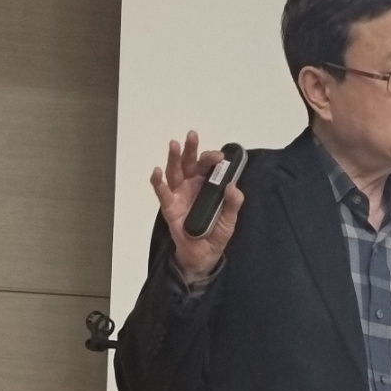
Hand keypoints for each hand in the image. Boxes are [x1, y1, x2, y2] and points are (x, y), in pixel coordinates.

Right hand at [150, 130, 244, 282]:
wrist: (204, 254)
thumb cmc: (216, 233)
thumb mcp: (230, 219)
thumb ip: (233, 203)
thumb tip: (233, 186)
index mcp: (207, 184)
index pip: (208, 166)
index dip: (212, 158)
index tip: (220, 157)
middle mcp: (192, 185)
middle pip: (190, 163)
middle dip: (191, 149)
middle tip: (192, 135)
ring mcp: (179, 194)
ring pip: (175, 172)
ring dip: (173, 158)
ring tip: (174, 144)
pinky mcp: (170, 207)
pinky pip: (163, 193)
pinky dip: (158, 182)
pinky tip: (157, 171)